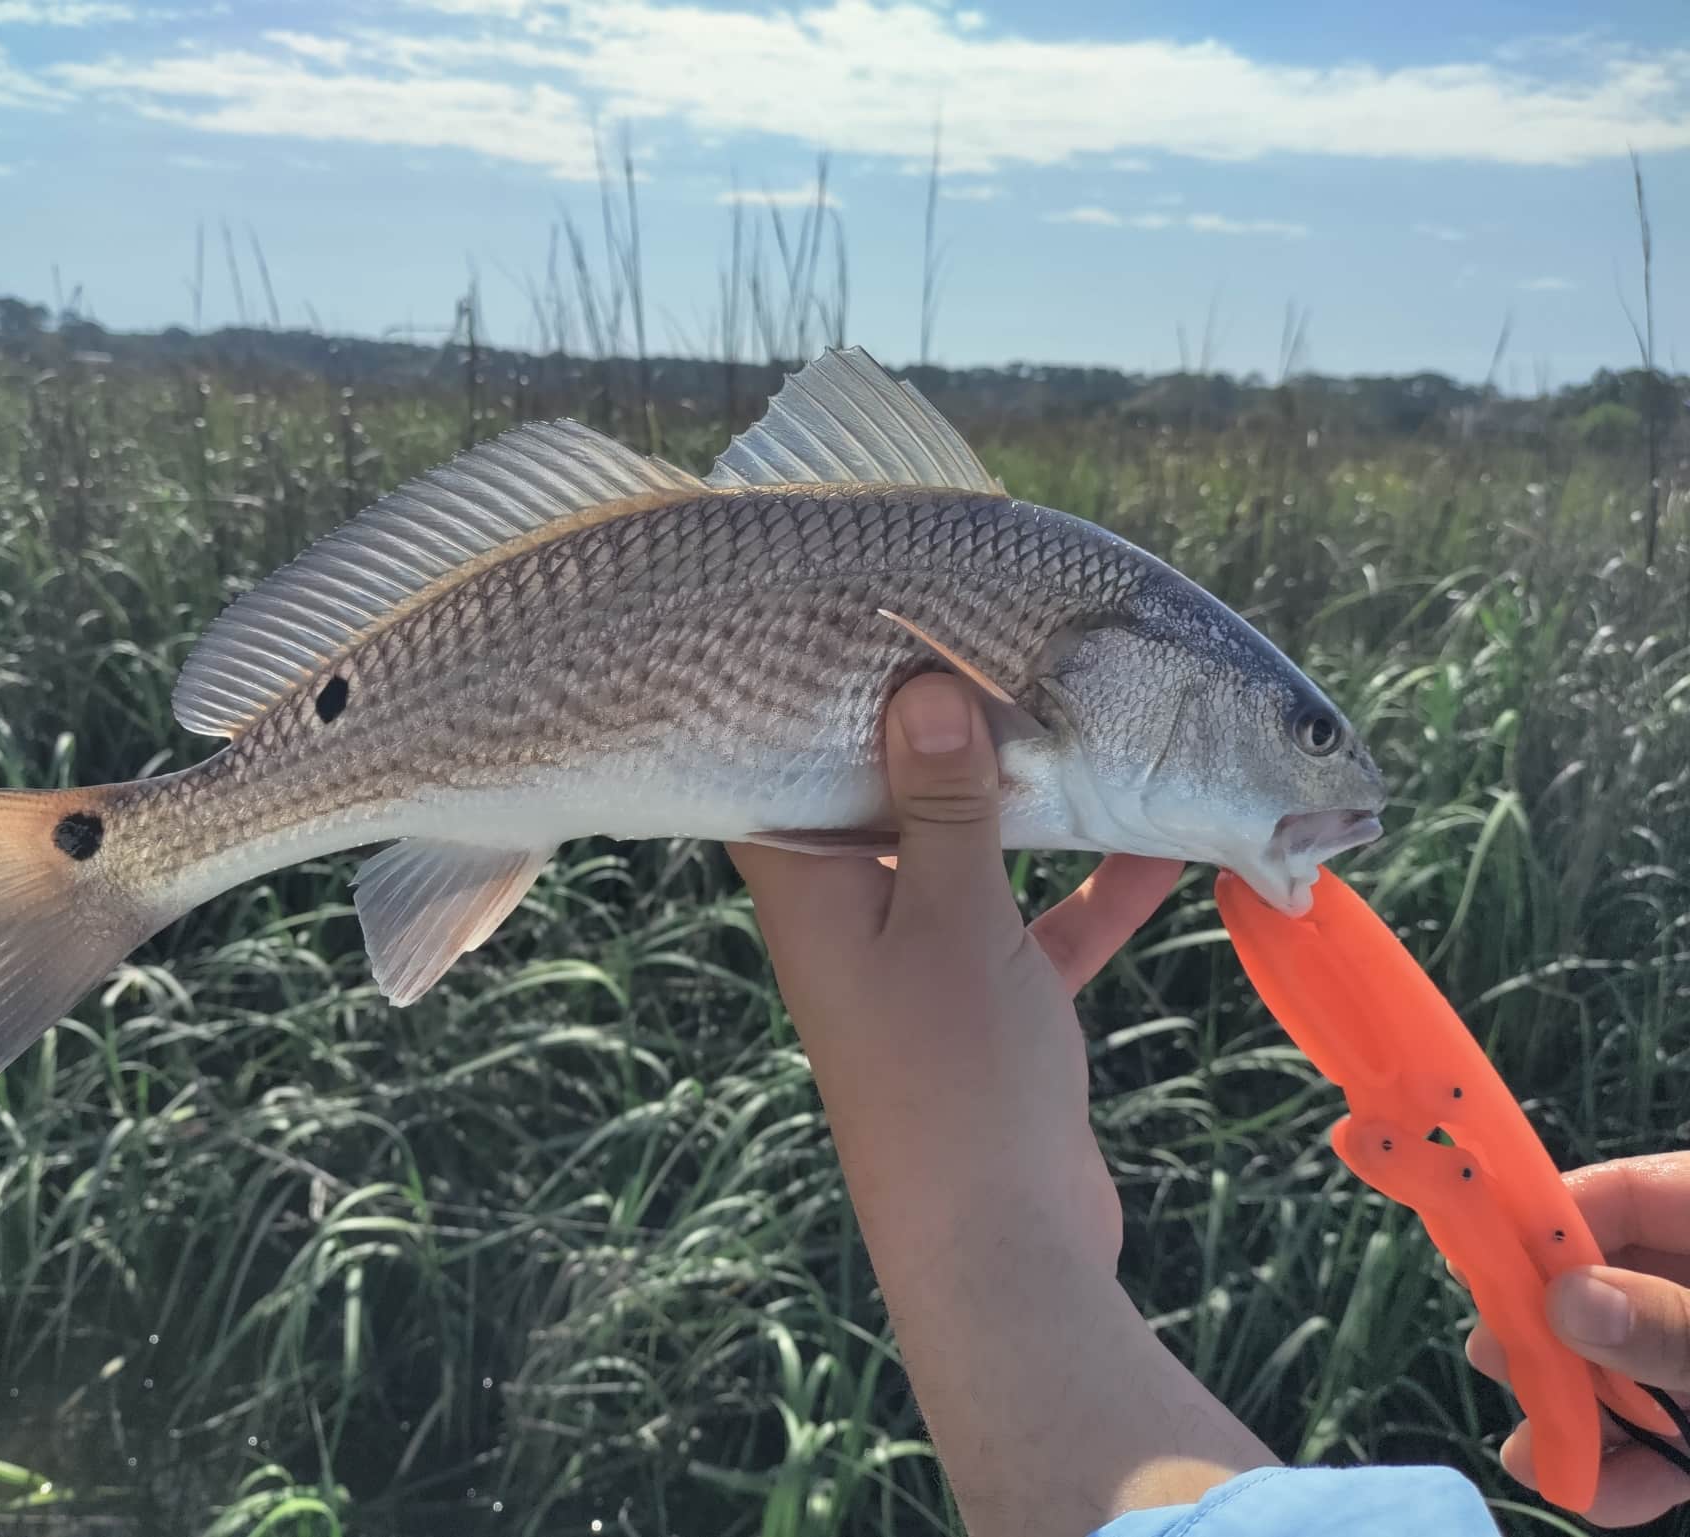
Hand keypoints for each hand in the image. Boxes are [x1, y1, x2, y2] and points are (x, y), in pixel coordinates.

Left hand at [728, 671, 1180, 1271]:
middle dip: (940, 731)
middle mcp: (851, 916)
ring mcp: (921, 960)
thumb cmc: (951, 1082)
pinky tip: (1165, 837)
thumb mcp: (950, 921)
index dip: (802, 696)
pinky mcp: (989, 1004)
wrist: (1000, 1252)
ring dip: (1031, 804)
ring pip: (972, 853)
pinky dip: (1092, 887)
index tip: (843, 619)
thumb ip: (940, 808)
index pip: (777, 768)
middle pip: (885, 798)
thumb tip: (920, 691)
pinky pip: (1040, 922)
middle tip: (985, 636)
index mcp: (808, 891)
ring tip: (1082, 716)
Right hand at [1465, 1153, 1689, 1526]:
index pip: (1621, 1193)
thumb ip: (1676, 1327)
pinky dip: (1638, 1460)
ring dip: (1583, 1415)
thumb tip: (1563, 1302)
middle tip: (1497, 1365)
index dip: (1545, 1225)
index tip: (1485, 1271)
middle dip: (1552, 1337)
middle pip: (1611, 1282)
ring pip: (1630, 1362)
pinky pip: (1671, 1420)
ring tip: (1537, 1458)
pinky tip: (1607, 1496)